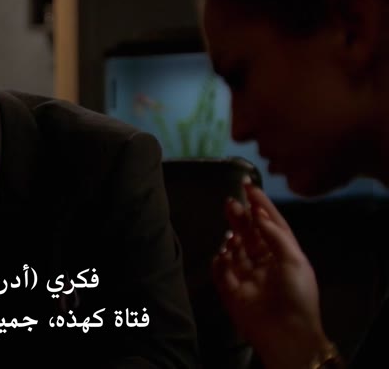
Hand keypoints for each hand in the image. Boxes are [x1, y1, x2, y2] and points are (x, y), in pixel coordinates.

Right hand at [212, 181, 330, 368]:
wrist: (285, 332)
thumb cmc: (296, 295)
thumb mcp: (295, 260)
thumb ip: (275, 235)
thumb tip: (258, 214)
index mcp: (283, 253)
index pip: (270, 223)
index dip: (260, 204)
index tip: (247, 185)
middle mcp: (264, 260)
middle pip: (249, 232)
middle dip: (240, 216)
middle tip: (229, 201)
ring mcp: (246, 274)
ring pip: (234, 249)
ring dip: (232, 237)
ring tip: (230, 232)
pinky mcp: (230, 288)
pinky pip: (221, 269)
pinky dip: (220, 261)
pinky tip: (223, 255)